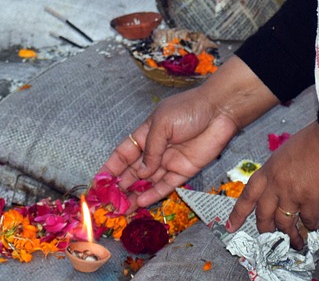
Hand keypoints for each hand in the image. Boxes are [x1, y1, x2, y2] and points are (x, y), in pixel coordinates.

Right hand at [103, 56, 279, 206]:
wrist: (220, 111)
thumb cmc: (188, 109)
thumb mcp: (162, 123)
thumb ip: (150, 149)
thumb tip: (142, 172)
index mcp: (146, 134)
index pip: (124, 153)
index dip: (111, 167)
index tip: (99, 182)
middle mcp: (156, 150)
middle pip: (134, 171)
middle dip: (121, 185)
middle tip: (108, 202)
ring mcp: (169, 161)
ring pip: (148, 181)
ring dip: (135, 194)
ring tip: (122, 209)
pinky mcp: (184, 170)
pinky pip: (166, 185)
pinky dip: (154, 194)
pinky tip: (141, 202)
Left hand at [226, 121, 318, 249]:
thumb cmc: (313, 140)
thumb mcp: (286, 152)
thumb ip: (279, 170)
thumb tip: (281, 184)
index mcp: (269, 170)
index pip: (248, 195)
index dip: (238, 213)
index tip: (231, 226)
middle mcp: (277, 185)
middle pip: (264, 215)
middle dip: (266, 230)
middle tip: (269, 239)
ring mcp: (293, 194)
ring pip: (285, 224)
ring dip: (290, 236)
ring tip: (296, 244)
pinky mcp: (312, 201)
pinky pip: (308, 221)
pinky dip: (311, 226)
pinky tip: (314, 226)